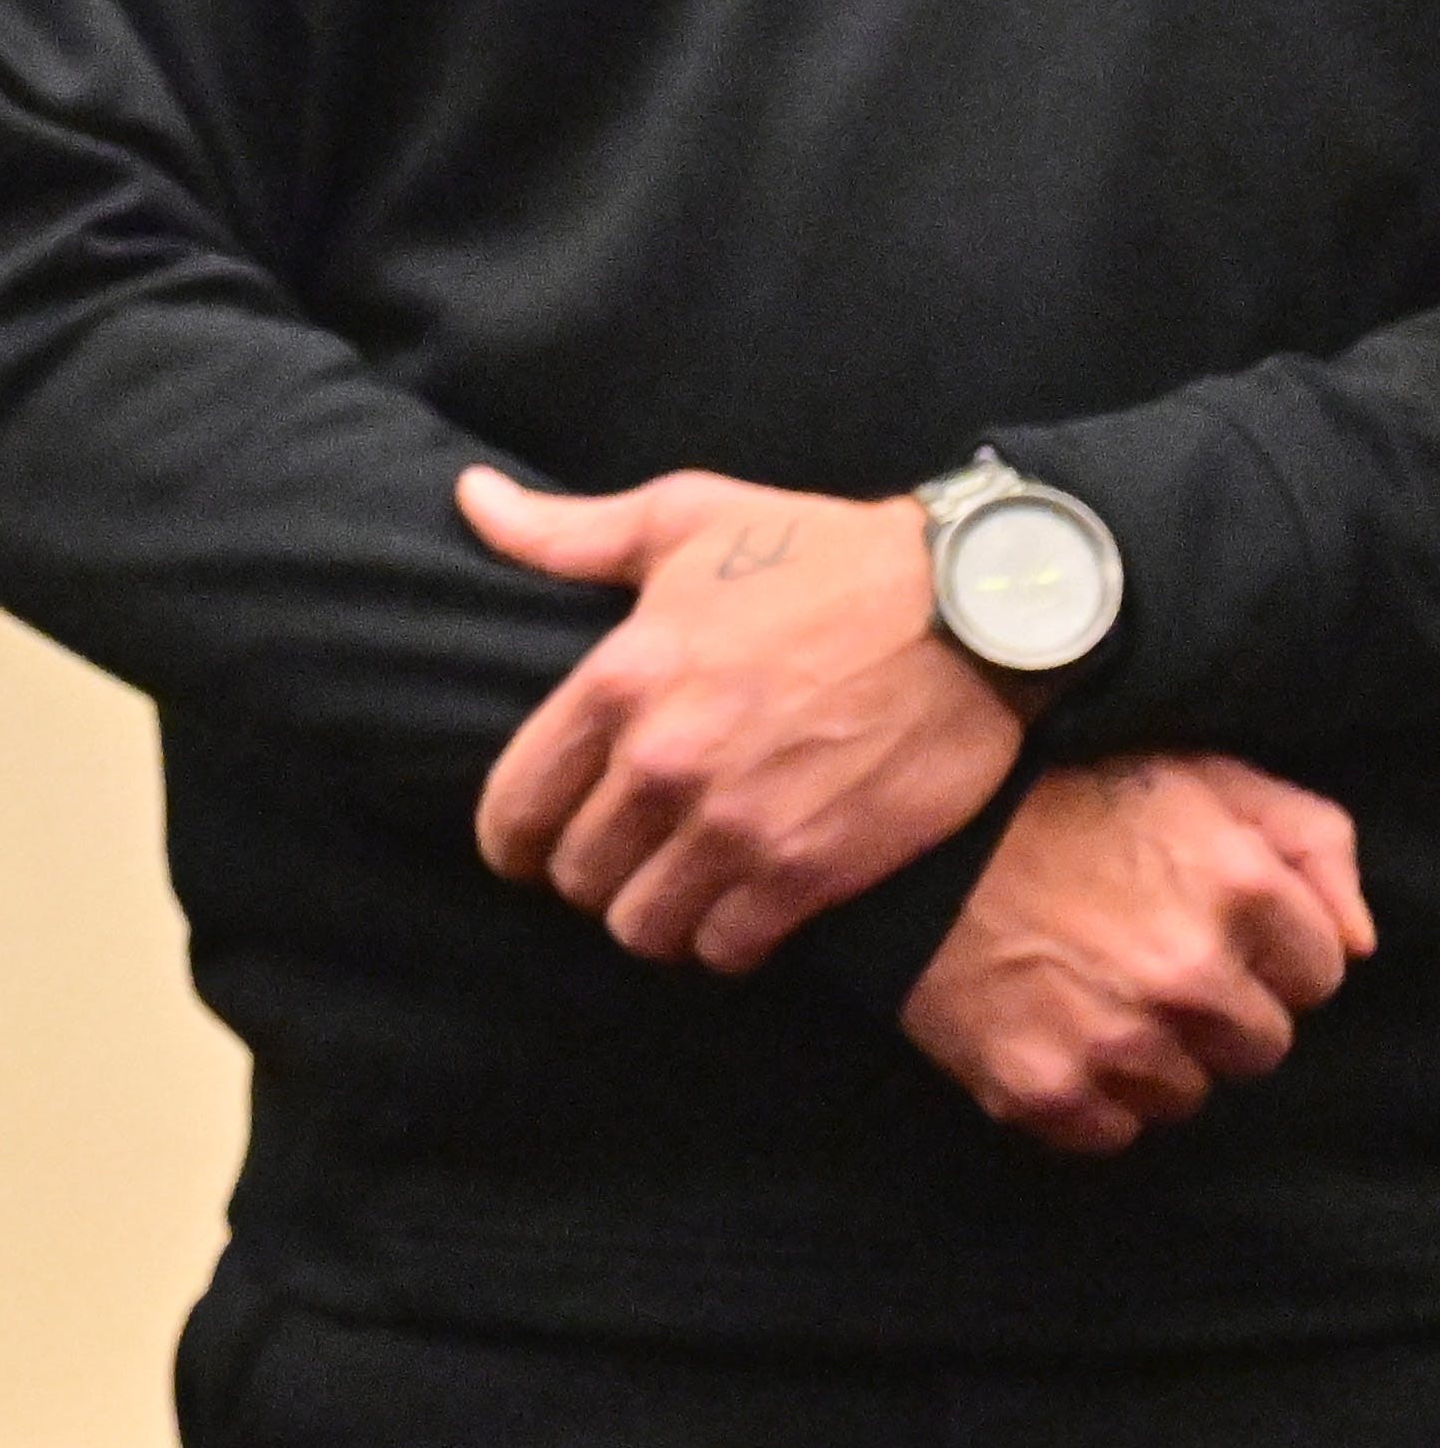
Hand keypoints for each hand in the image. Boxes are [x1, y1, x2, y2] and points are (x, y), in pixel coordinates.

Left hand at [463, 467, 1016, 967]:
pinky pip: (728, 948)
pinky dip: (724, 942)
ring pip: (643, 928)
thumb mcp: (682, 519)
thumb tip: (472, 498)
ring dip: (652, 917)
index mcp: (617, 683)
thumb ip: (564, 532)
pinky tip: (736, 911)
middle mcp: (666, 764)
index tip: (530, 844)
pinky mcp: (815, 869)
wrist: (975, 608)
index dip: (511, 840)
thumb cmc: (821, 554)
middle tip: (620, 857)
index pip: (512, 809)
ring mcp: (740, 825)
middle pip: (575, 877)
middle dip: (587, 874)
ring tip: (674, 888)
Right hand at [901, 753, 1371, 1150]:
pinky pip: (1110, 1133)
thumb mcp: (1196, 774)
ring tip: (1090, 993)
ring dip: (1153, 1057)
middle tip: (1143, 961)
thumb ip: (1309, 839)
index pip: (1321, 974)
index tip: (1208, 927)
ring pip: (1187, 1094)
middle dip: (1217, 1011)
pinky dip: (1088, 1098)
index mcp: (1237, 886)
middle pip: (1261, 1046)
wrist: (895, 832)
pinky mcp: (1039, 1085)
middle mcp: (1186, 971)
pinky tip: (1052, 1033)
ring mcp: (1113, 1037)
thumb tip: (1359, 941)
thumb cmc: (1055, 793)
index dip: (1267, 951)